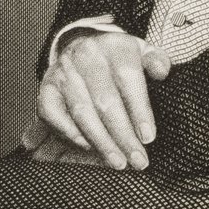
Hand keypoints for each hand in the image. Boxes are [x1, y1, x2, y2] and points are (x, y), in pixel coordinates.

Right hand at [35, 31, 171, 170]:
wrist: (81, 47)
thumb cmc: (117, 59)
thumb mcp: (141, 52)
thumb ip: (156, 60)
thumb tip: (162, 71)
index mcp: (114, 46)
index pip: (128, 78)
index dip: (139, 110)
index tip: (148, 137)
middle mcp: (86, 56)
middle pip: (105, 101)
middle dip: (123, 135)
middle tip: (138, 159)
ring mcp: (64, 73)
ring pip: (82, 112)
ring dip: (101, 141)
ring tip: (118, 162)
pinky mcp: (47, 89)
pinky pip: (55, 115)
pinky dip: (71, 134)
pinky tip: (89, 148)